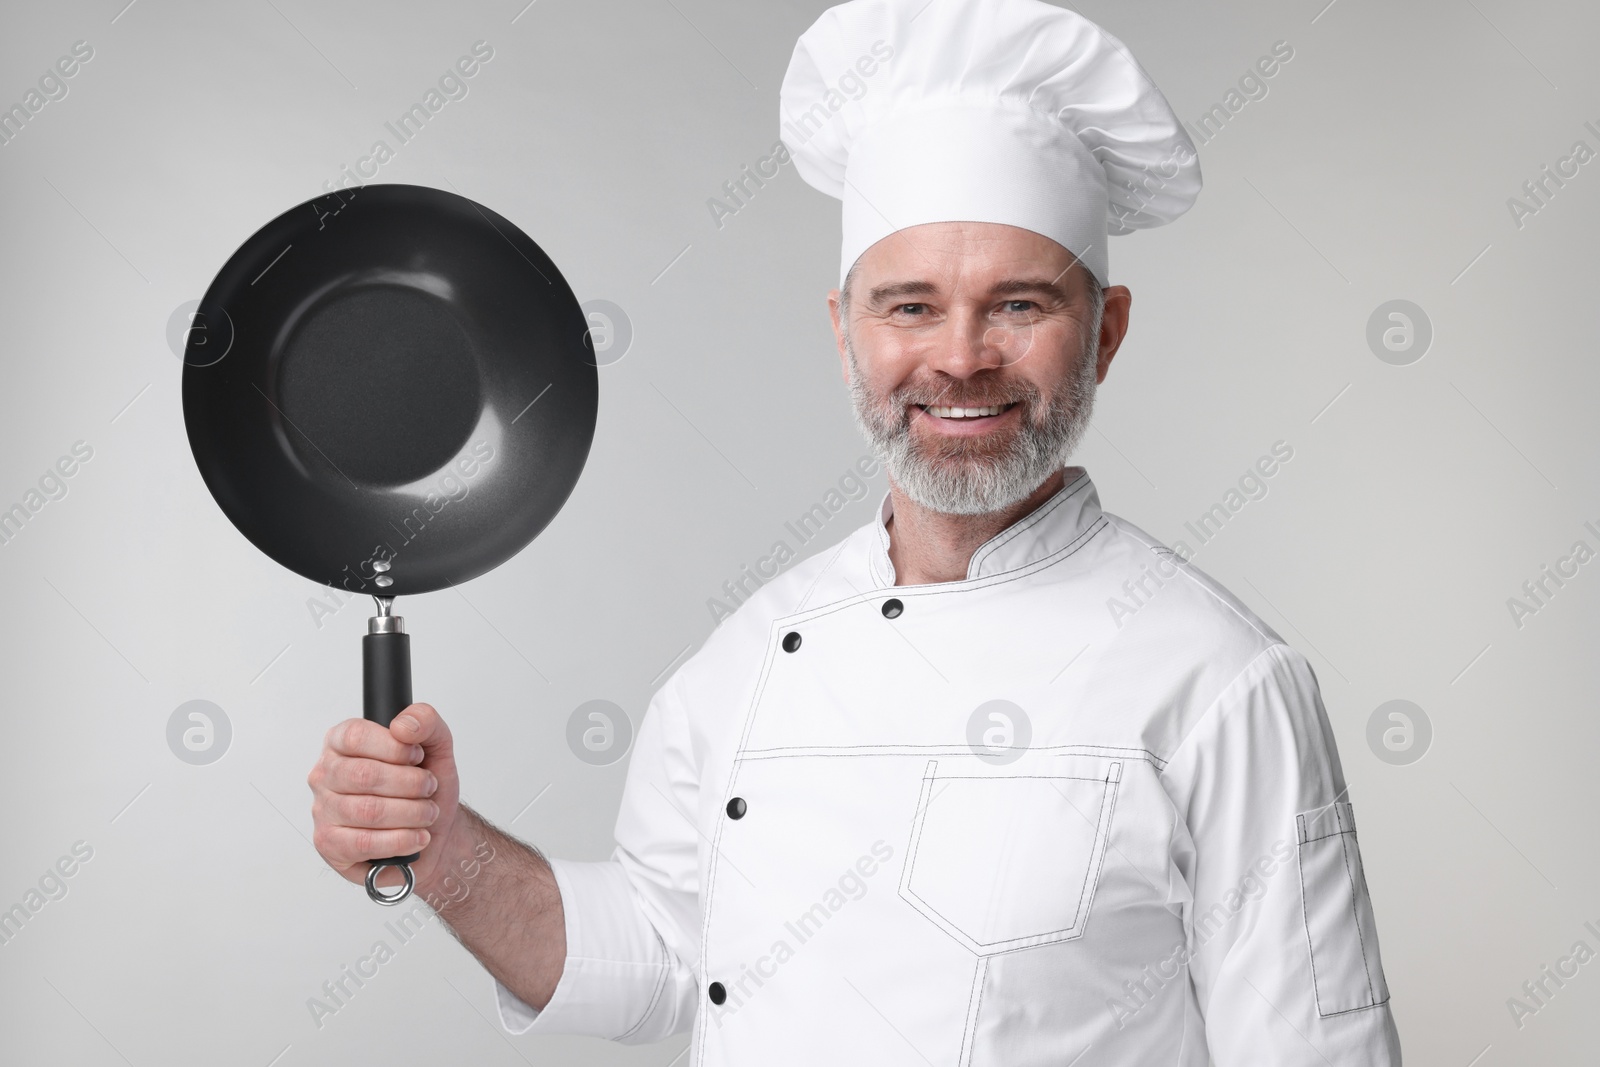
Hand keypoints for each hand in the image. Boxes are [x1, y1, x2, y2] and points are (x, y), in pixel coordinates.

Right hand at [308, 703, 463, 891]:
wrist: (436, 833)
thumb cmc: (426, 788)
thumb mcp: (436, 745)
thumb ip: (425, 720)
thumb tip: (403, 726)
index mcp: (341, 742)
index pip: (356, 736)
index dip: (394, 748)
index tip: (417, 756)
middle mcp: (325, 774)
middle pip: (364, 775)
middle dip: (410, 783)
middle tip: (429, 788)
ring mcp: (324, 810)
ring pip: (368, 811)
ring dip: (411, 813)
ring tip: (428, 813)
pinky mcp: (330, 844)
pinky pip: (366, 843)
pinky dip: (401, 840)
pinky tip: (417, 837)